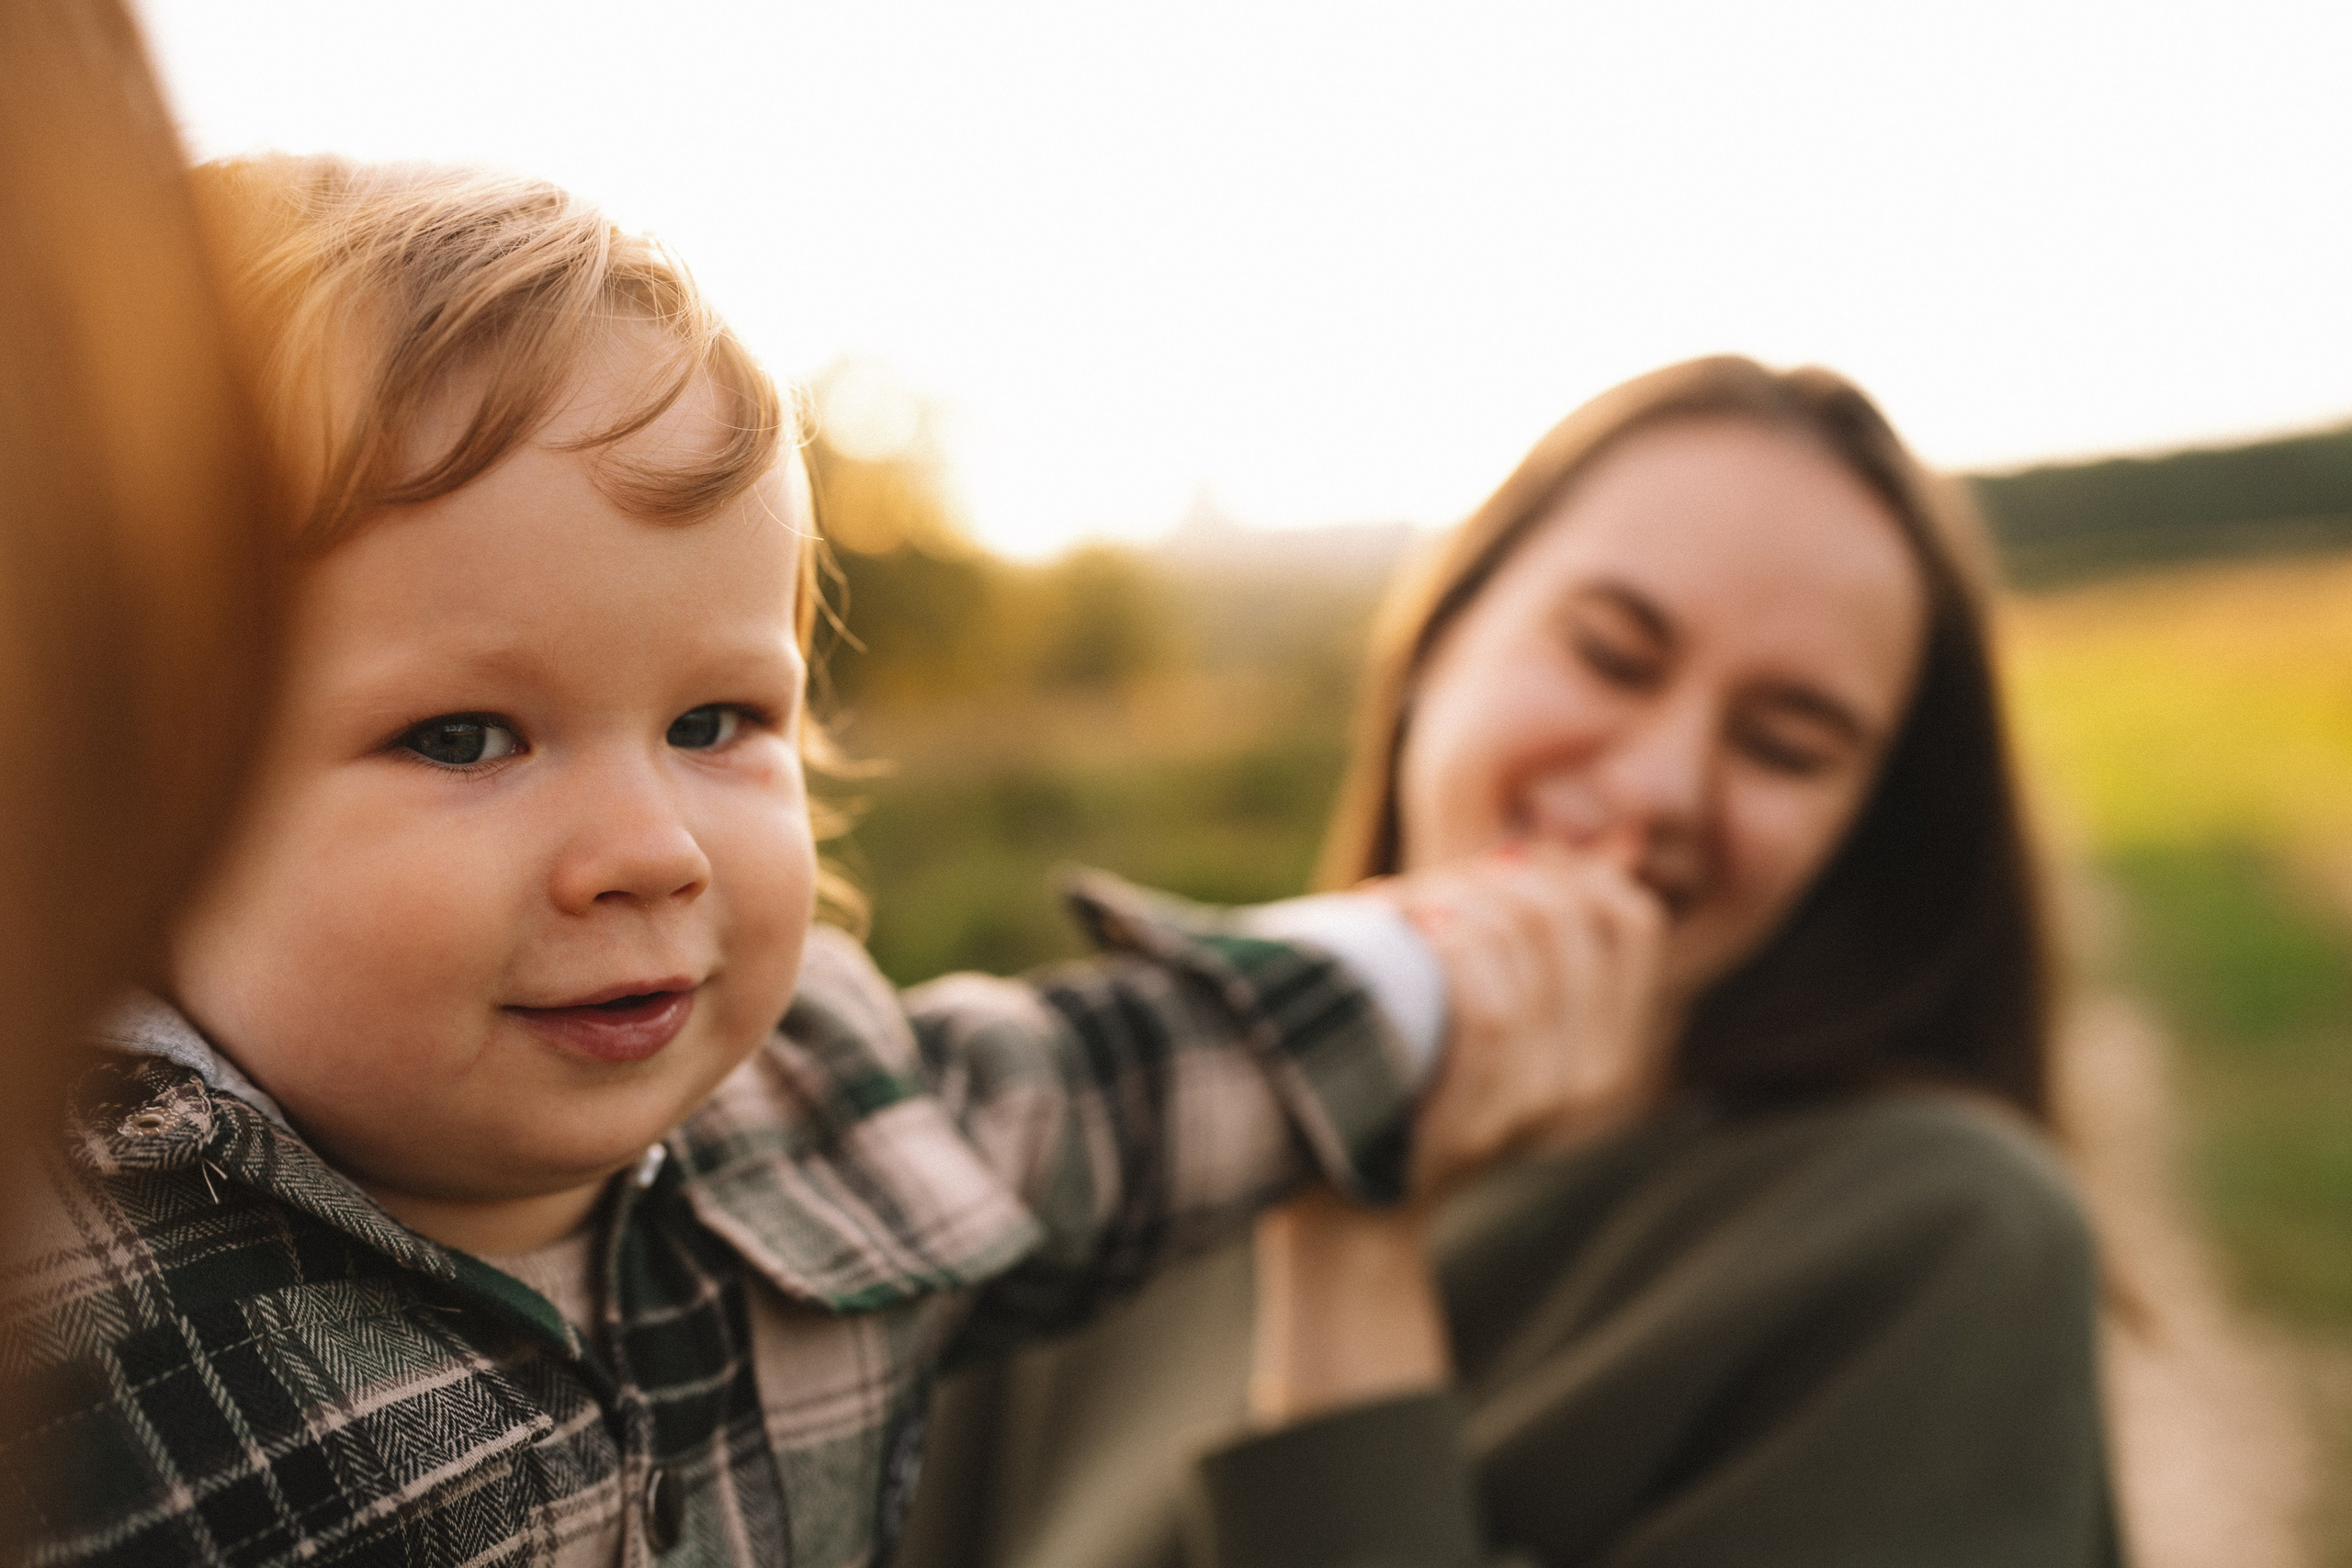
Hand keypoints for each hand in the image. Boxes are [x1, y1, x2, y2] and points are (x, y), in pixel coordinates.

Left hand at [1378, 839, 1667, 1201]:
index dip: (1568, 869)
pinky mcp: (1481, 1129)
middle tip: (1429, 891)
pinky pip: (1485, 1009)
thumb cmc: (1413, 1081)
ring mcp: (1543, 1112)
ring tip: (1398, 908)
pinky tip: (1398, 933)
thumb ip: (1541, 935)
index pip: (1633, 921)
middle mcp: (1598, 1084)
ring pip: (1522, 954)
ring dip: (1450, 906)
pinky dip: (1441, 954)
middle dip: (1490, 881)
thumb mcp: (1496, 1005)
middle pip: (1569, 922)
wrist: (1355, 1208)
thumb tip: (1614, 840)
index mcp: (1615, 1052)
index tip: (1498, 864)